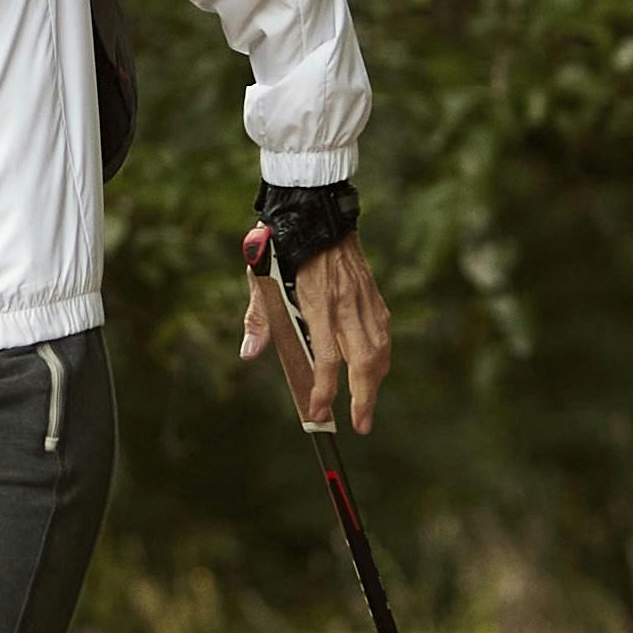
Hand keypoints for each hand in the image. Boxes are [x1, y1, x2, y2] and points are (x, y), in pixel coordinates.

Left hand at [241, 232, 394, 431]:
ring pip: (380, 349)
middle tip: (361, 424)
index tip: (319, 412)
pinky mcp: (373, 293)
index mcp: (317, 301)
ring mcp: (364, 298)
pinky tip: (375, 369)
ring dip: (376, 381)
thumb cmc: (283, 244)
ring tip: (367, 403)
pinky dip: (382, 356)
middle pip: (364, 361)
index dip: (324, 390)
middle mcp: (346, 302)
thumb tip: (249, 353)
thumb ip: (259, 318)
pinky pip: (383, 332)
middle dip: (364, 398)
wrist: (315, 208)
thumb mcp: (260, 278)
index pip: (326, 358)